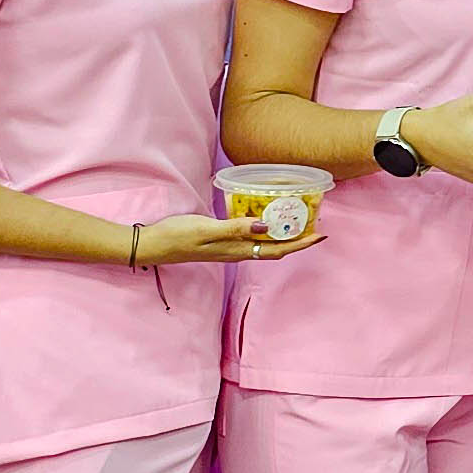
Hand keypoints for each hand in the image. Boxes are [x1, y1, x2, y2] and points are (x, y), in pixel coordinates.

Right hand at [134, 212, 319, 264]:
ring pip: (264, 245)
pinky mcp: (220, 241)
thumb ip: (235, 228)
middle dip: (298, 240)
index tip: (322, 235)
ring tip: (298, 222)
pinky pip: (250, 238)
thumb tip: (266, 226)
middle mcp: (237, 252)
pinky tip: (265, 220)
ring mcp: (228, 248)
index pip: (278, 249)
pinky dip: (264, 231)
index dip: (301, 244)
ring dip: (283, 237)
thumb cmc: (176, 236)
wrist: (151, 244)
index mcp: (237, 250)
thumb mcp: (206, 229)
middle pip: (276, 249)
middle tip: (316, 225)